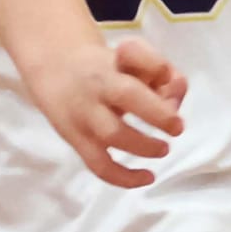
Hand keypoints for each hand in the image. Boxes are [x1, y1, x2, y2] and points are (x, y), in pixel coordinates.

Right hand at [33, 32, 186, 188]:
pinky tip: (148, 177)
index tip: (170, 79)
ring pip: (112, 134)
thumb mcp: (130, 54)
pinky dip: (124, 177)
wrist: (52, 70)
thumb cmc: (104, 65)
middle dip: (158, 113)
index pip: (135, 54)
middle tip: (177, 126)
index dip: (157, 66)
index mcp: (112, 59)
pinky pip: (99, 165)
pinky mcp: (77, 140)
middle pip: (127, 95)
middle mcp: (97, 85)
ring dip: (144, 145)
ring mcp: (84, 115)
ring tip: (164, 149)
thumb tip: (178, 90)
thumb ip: (159, 69)